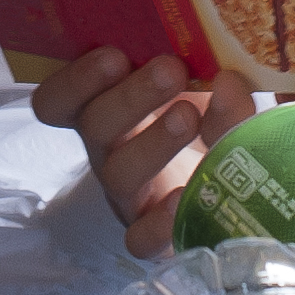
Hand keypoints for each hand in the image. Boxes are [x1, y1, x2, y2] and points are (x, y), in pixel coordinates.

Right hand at [35, 47, 256, 257]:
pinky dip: (159, 222)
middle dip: (131, 96)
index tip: (115, 55)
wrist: (235, 183)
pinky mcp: (150, 234)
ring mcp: (128, 195)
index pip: (59, 99)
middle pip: (95, 126)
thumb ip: (219, 86)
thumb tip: (226, 80)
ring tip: (189, 117)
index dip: (76, 79)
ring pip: (119, 174)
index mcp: (107, 106)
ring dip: (153, 142)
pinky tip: (183, 197)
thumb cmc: (208, 119)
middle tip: (171, 70)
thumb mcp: (211, 93)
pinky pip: (140, 239)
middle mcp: (108, 150)